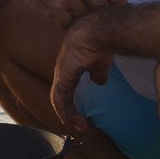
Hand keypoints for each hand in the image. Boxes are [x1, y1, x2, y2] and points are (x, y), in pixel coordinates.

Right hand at [0, 0, 126, 27]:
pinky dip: (69, 26)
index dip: (122, 9)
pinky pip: (69, 25)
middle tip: (108, 30)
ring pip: (85, 19)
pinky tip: (66, 25)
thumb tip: (111, 0)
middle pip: (102, 10)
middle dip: (104, 20)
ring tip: (86, 31)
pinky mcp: (56, 10)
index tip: (126, 18)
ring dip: (84, 25)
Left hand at [50, 15, 112, 132]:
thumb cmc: (101, 43)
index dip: (72, 101)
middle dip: (70, 111)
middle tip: (80, 124)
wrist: (97, 32)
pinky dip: (63, 111)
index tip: (82, 115)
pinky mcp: (63, 76)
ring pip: (59, 99)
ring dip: (69, 114)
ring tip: (80, 126)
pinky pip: (58, 98)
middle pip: (62, 95)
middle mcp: (63, 70)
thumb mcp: (101, 63)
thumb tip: (99, 82)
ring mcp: (61, 73)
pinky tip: (69, 120)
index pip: (67, 87)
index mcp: (71, 66)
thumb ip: (98, 73)